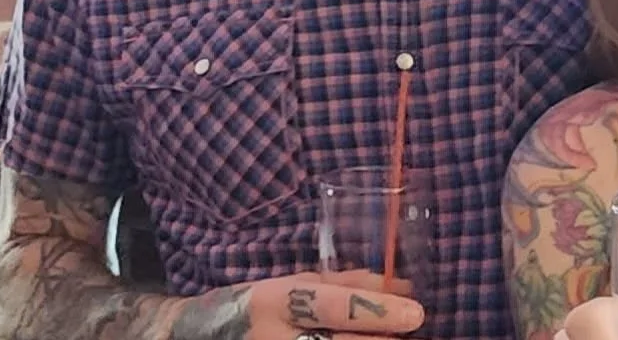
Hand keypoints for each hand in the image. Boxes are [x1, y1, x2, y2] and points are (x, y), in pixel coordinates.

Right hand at [170, 270, 422, 339]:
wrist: (201, 336)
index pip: (328, 305)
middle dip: (379, 338)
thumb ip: (343, 284)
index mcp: (275, 300)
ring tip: (390, 336)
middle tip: (409, 329)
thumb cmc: (258, 305)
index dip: (374, 309)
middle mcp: (272, 335)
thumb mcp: (294, 284)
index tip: (416, 313)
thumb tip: (398, 283)